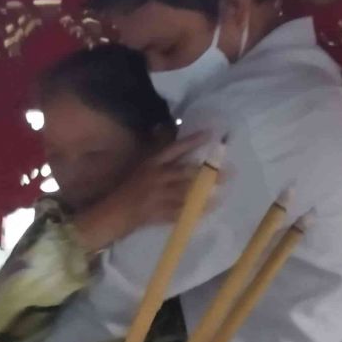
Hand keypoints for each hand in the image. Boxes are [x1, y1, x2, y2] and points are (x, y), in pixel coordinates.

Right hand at [74, 132, 212, 253]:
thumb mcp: (140, 166)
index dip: (192, 141)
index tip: (211, 135)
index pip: (175, 149)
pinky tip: (209, 209)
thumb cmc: (126, 189)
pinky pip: (181, 212)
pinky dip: (195, 211)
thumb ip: (156, 152)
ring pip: (186, 194)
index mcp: (151, 163)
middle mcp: (156, 177)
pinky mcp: (158, 213)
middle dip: (208, 173)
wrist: (112, 214)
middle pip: (186, 173)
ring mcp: (157, 196)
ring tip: (223, 192)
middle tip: (229, 171)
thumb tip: (165, 128)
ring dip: (205, 193)